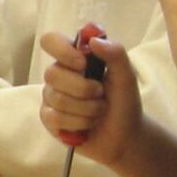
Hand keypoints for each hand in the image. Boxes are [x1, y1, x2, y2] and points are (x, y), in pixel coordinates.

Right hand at [38, 29, 141, 163]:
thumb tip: (93, 40)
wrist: (124, 136)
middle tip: (100, 94)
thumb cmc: (124, 102)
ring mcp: (51, 97)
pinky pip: (54, 118)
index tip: (83, 64)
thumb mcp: (127, 76)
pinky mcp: (49, 119)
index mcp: (75, 57)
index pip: (51, 41)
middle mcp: (59, 74)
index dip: (63, 51)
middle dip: (83, 89)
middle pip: (52, 74)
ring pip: (57, 98)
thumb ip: (115, 53)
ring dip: (86, 109)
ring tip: (98, 112)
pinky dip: (77, 123)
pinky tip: (87, 125)